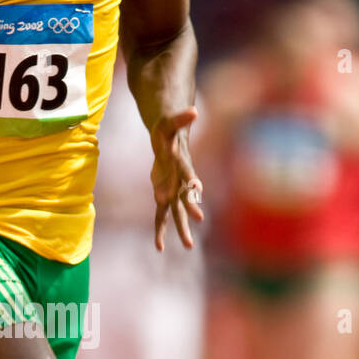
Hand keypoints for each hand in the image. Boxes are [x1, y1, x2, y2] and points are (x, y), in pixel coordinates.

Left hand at [150, 108, 203, 250]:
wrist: (168, 141)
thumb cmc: (168, 130)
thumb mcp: (170, 122)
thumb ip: (180, 118)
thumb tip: (194, 110)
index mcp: (182, 165)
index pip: (188, 174)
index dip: (192, 181)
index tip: (198, 190)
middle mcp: (180, 182)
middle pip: (186, 197)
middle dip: (191, 208)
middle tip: (199, 219)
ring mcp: (172, 191)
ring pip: (177, 213)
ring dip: (182, 229)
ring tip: (188, 246)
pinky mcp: (163, 196)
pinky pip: (161, 216)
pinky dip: (160, 230)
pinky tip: (159, 247)